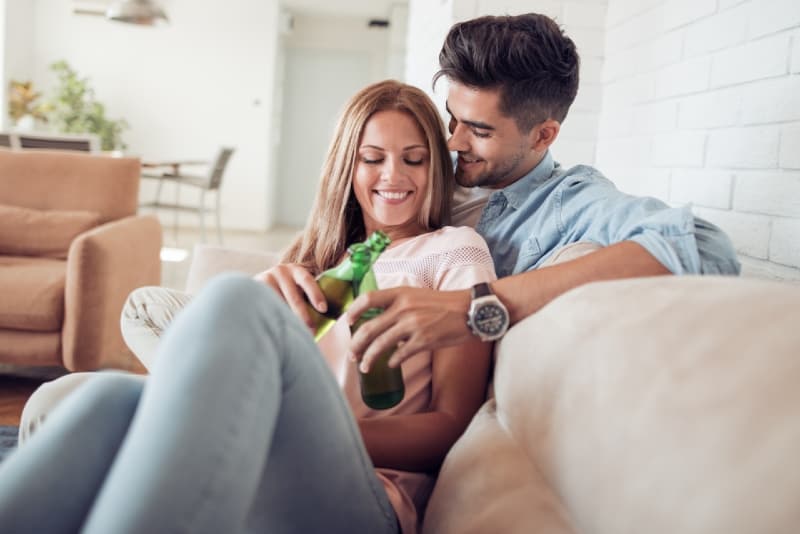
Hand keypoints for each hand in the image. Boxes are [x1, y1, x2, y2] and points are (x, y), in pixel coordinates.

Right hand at [252, 264, 324, 328]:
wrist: (257, 290)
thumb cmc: (287, 293)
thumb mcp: (298, 288)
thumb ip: (310, 297)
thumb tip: (332, 314)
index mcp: (297, 270)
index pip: (307, 281)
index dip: (316, 294)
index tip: (323, 309)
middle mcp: (281, 271)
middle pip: (294, 298)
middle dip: (304, 317)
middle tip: (311, 332)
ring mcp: (266, 279)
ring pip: (280, 305)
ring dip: (288, 320)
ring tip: (294, 335)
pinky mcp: (254, 289)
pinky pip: (266, 307)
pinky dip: (272, 318)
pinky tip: (276, 329)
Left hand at [347, 287, 473, 371]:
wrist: (469, 310)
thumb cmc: (443, 304)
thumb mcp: (417, 295)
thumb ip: (398, 304)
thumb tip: (380, 321)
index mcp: (401, 293)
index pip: (368, 298)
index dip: (354, 311)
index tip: (348, 323)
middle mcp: (404, 308)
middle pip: (369, 327)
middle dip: (356, 344)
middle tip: (352, 354)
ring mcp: (413, 324)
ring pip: (380, 344)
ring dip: (368, 358)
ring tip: (363, 367)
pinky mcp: (424, 340)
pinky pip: (400, 354)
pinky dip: (392, 361)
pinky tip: (390, 365)